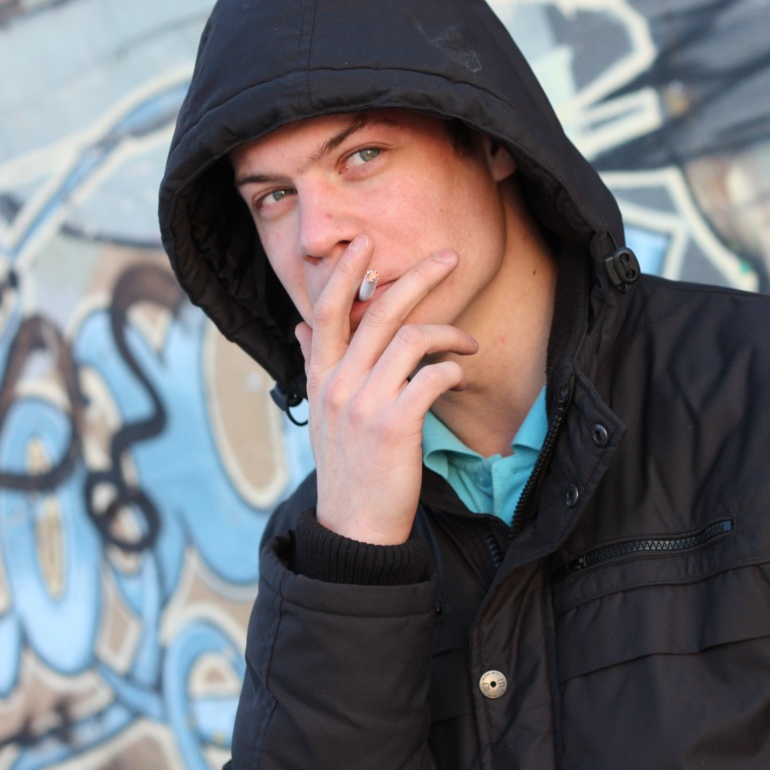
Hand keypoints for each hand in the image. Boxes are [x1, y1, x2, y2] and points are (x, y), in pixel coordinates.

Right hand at [297, 237, 477, 544]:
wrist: (355, 526)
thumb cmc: (347, 466)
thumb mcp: (321, 414)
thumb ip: (315, 366)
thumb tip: (301, 328)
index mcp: (321, 378)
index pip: (328, 312)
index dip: (345, 273)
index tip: (365, 243)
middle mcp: (339, 384)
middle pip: (380, 313)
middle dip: (417, 277)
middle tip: (448, 256)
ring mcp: (365, 403)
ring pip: (411, 339)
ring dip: (448, 333)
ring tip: (468, 342)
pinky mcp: (395, 424)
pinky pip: (432, 377)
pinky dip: (452, 370)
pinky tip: (460, 377)